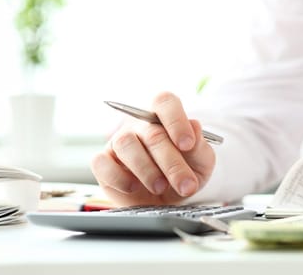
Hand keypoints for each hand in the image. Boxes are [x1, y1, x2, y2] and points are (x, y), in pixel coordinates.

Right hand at [90, 92, 215, 205]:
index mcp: (164, 117)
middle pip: (152, 133)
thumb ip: (200, 147)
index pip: (165, 102)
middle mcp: (139, 125)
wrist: (167, 200)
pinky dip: (119, 178)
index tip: (188, 144)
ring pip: (125, 144)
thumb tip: (194, 127)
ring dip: (146, 170)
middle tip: (185, 185)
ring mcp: (118, 142)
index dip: (176, 120)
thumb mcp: (201, 163)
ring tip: (160, 187)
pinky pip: (101, 163)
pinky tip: (133, 187)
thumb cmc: (183, 173)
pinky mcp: (103, 162)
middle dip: (171, 163)